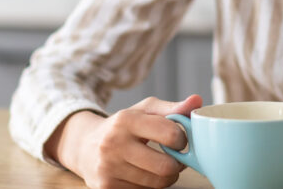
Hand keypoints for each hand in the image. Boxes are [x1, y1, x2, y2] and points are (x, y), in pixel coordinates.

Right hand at [56, 95, 203, 188]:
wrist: (84, 146)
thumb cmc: (123, 126)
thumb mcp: (145, 110)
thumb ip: (173, 108)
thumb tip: (198, 101)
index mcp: (126, 120)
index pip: (170, 134)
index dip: (182, 140)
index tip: (179, 141)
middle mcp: (114, 144)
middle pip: (166, 167)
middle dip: (177, 165)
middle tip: (175, 158)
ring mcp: (108, 168)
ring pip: (157, 184)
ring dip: (166, 177)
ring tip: (160, 165)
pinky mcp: (106, 187)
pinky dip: (149, 185)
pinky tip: (143, 173)